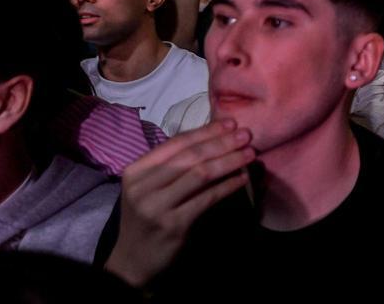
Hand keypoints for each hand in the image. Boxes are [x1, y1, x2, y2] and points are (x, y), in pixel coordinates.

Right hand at [104, 121, 254, 286]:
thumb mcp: (150, 187)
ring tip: (250, 154)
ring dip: (229, 161)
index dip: (206, 131)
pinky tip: (242, 179)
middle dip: (222, 143)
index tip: (231, 123)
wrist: (132, 261)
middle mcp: (143, 186)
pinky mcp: (173, 224)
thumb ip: (173, 165)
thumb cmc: (147, 217)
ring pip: (200, 174)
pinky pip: (207, 198)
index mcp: (136, 170)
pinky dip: (227, 186)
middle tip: (247, 135)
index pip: (176, 143)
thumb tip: (215, 138)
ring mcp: (156, 206)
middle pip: (191, 156)